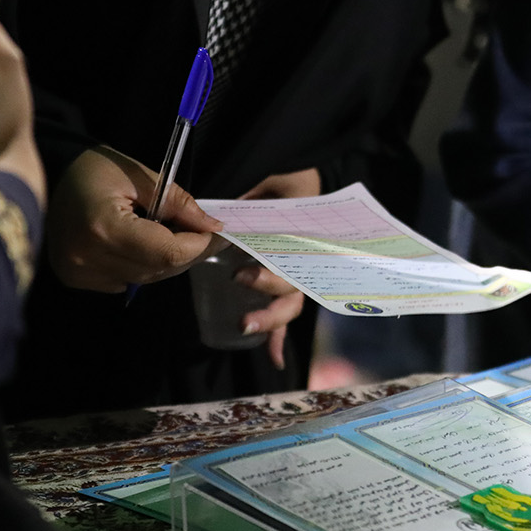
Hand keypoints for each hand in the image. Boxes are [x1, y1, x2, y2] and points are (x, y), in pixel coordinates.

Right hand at [45, 146, 223, 291]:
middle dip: (188, 252)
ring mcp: (79, 272)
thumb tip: (212, 227)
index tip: (214, 230)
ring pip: (146, 279)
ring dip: (166, 260)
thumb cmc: (96, 169)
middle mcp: (87, 258)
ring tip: (173, 233)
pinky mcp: (76, 278)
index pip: (166, 252)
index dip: (197, 244)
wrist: (51, 174)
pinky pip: (126, 280)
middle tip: (204, 232)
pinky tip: (141, 243)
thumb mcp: (141, 175)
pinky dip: (143, 265)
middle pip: (158, 269)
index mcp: (103, 228)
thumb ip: (178, 203)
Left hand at [236, 168, 318, 365]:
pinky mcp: (276, 282)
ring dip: (271, 318)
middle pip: (293, 283)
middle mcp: (301, 256)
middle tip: (241, 280)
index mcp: (303, 233)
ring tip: (245, 325)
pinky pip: (281, 312)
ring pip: (289, 301)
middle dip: (270, 292)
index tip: (245, 273)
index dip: (275, 273)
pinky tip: (273, 359)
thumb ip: (255, 197)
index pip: (298, 260)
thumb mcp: (270, 180)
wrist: (287, 170)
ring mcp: (291, 271)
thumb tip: (227, 215)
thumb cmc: (282, 176)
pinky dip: (276, 336)